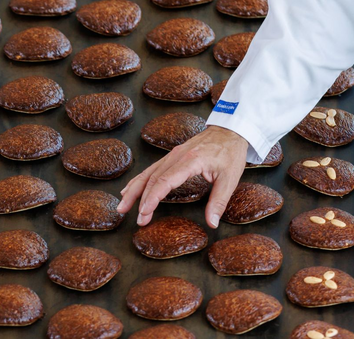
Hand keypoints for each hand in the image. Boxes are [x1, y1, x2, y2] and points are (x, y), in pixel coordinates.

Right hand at [117, 126, 248, 228]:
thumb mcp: (230, 178)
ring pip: (148, 172)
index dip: (152, 198)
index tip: (144, 212)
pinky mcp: (172, 156)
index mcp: (190, 160)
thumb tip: (212, 223)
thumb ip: (219, 201)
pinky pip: (152, 169)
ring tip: (123, 205)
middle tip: (136, 218)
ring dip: (134, 189)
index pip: (165, 180)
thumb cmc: (230, 153)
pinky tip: (130, 189)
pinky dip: (139, 180)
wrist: (229, 131)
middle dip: (140, 199)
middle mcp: (176, 156)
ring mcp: (172, 155)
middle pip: (152, 178)